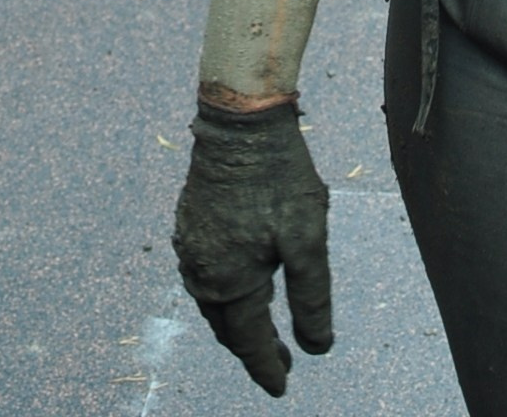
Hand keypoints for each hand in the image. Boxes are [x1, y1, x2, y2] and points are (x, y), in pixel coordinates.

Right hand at [173, 96, 332, 396]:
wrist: (240, 118)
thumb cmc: (279, 176)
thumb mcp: (306, 238)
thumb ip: (311, 298)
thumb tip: (316, 349)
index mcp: (230, 283)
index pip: (249, 342)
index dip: (266, 367)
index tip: (282, 388)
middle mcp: (202, 271)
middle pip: (228, 326)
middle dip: (253, 348)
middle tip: (279, 364)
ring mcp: (191, 245)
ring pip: (213, 301)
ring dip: (238, 321)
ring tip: (262, 330)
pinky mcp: (190, 221)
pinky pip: (205, 273)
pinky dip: (225, 292)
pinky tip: (240, 284)